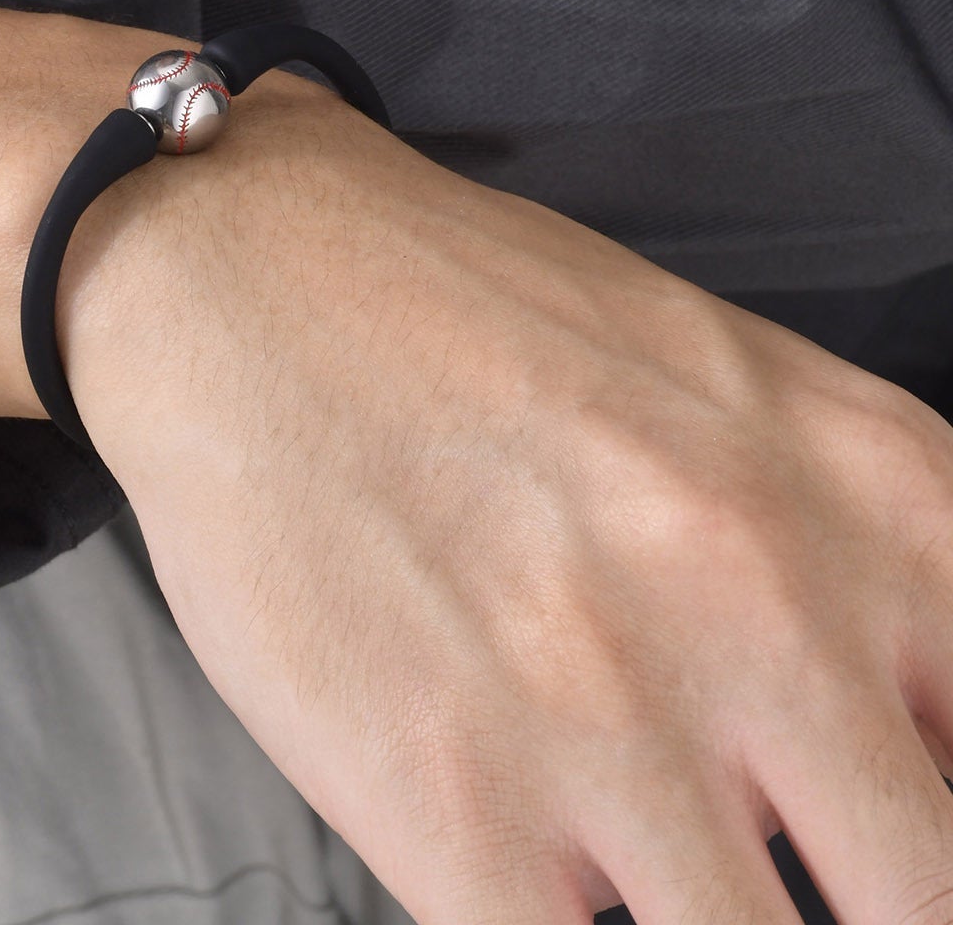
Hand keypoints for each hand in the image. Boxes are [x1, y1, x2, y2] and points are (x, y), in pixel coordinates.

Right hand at [62, 88, 952, 918]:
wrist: (248, 271)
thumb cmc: (475, 316)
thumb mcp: (737, 386)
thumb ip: (875, 561)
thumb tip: (913, 737)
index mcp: (876, 496)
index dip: (933, 822)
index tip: (871, 829)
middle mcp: (773, 604)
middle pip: (923, 893)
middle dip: (860, 894)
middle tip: (761, 847)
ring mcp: (612, 713)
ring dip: (707, 912)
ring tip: (634, 850)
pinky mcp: (453, 796)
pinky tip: (536, 877)